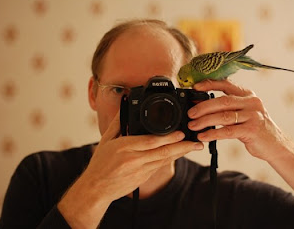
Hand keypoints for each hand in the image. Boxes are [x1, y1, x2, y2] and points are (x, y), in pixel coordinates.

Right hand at [58, 111, 202, 227]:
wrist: (97, 189)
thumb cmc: (100, 163)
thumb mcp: (106, 140)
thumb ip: (118, 122)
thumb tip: (126, 105)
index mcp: (124, 148)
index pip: (150, 141)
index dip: (168, 138)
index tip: (181, 133)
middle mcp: (134, 160)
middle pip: (163, 152)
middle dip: (182, 146)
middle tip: (196, 142)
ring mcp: (140, 171)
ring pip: (165, 160)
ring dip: (181, 153)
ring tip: (195, 146)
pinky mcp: (144, 178)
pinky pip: (160, 166)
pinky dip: (171, 158)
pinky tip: (181, 153)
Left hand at [188, 79, 293, 202]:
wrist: (275, 145)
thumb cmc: (255, 129)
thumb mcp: (243, 113)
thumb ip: (227, 108)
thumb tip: (201, 105)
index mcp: (248, 95)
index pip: (227, 84)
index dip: (209, 84)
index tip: (195, 87)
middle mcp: (252, 102)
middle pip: (223, 101)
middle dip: (203, 107)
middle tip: (190, 114)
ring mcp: (253, 116)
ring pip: (224, 116)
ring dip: (205, 121)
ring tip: (193, 126)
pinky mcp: (252, 130)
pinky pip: (228, 131)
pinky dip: (213, 134)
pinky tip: (203, 137)